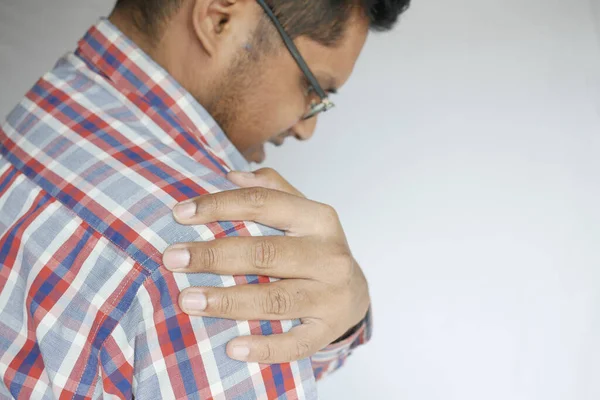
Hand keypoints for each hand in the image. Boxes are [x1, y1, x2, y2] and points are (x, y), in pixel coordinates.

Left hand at [163, 168, 370, 363]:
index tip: (179, 214)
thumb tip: (231, 175)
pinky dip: (264, 348)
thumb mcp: (303, 214)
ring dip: (229, 301)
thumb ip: (271, 190)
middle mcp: (328, 255)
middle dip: (214, 255)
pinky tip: (232, 348)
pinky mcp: (328, 330)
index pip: (264, 203)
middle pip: (265, 253)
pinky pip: (295, 344)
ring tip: (188, 301)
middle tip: (173, 259)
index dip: (220, 206)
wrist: (354, 294)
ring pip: (276, 299)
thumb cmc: (316, 249)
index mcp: (318, 219)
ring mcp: (331, 295)